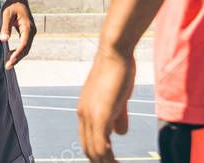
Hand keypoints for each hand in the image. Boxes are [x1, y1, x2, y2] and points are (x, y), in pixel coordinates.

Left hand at [0, 0, 35, 69]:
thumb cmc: (12, 5)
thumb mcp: (6, 15)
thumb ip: (5, 27)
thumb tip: (4, 41)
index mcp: (28, 26)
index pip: (24, 44)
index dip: (18, 53)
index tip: (10, 60)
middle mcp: (32, 30)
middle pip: (26, 48)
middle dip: (17, 58)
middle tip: (7, 66)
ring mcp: (31, 32)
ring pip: (26, 48)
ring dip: (18, 56)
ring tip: (8, 63)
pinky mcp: (28, 32)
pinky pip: (25, 44)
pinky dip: (19, 50)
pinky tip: (11, 54)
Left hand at [78, 46, 136, 162]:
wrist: (114, 52)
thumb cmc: (118, 70)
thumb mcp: (118, 98)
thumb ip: (118, 116)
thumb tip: (119, 134)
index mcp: (85, 111)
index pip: (87, 141)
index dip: (97, 155)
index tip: (108, 161)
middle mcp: (83, 115)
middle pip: (88, 149)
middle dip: (100, 162)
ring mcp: (90, 115)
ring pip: (95, 150)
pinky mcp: (100, 115)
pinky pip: (102, 144)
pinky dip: (108, 157)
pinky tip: (116, 162)